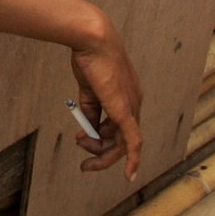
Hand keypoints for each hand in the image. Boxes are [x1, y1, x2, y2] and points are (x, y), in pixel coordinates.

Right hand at [69, 25, 142, 180]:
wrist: (94, 41)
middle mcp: (133, 105)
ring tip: (81, 146)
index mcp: (126, 97)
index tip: (82, 142)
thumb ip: (90, 110)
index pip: (118, 126)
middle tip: (83, 160)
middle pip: (120, 140)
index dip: (101, 139)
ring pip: (121, 143)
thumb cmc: (90, 58)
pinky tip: (129, 175)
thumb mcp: (88, 89)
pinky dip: (132, 159)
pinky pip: (132, 141)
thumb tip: (88, 129)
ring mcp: (131, 108)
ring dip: (100, 152)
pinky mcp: (125, 111)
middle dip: (100, 152)